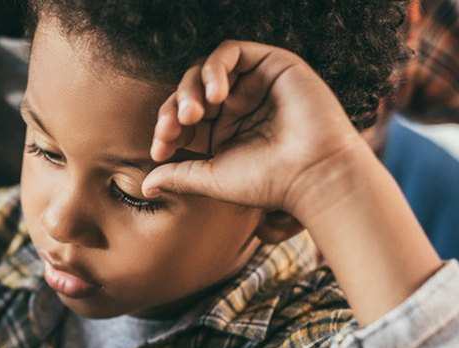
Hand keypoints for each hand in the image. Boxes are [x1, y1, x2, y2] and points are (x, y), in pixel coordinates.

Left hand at [143, 40, 367, 221]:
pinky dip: (214, 69)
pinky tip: (215, 95)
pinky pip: (230, 52)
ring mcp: (252, 85)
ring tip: (193, 114)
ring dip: (190, 90)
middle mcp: (236, 108)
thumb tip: (146, 184)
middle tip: (174, 129)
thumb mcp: (211, 178)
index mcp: (221, 134)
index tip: (160, 150)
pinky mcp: (270, 65)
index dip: (165, 131)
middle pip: (188, 94)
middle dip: (173, 110)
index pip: (181, 121)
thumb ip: (179, 175)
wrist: (312, 174)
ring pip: (204, 71)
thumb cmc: (266, 182)